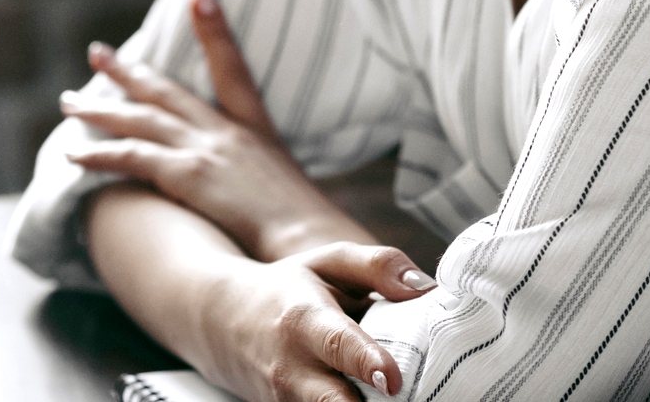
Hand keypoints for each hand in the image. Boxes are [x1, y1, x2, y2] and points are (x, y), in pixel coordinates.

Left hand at [64, 0, 374, 261]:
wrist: (309, 238)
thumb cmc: (306, 226)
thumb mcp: (292, 186)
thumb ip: (263, 177)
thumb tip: (249, 186)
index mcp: (255, 126)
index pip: (231, 67)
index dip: (216, 29)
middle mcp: (227, 130)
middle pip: (166, 90)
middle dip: (128, 69)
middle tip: (97, 52)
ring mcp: (206, 148)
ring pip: (140, 119)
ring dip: (99, 109)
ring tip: (69, 102)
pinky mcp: (189, 173)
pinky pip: (132, 157)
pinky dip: (98, 154)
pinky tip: (72, 154)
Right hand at [89, 183, 432, 401]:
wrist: (224, 323)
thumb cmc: (289, 289)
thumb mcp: (329, 262)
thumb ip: (378, 266)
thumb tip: (425, 288)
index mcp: (305, 318)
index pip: (337, 342)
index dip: (365, 361)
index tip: (391, 379)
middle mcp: (291, 368)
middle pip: (332, 401)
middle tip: (401, 395)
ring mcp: (287, 400)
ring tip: (398, 395)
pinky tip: (374, 397)